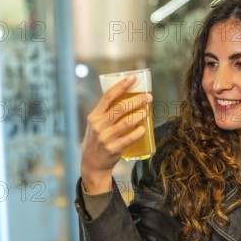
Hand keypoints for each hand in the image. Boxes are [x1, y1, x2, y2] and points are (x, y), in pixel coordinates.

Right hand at [80, 75, 152, 193]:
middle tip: (148, 97)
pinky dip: (139, 132)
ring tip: (147, 111)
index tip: (133, 77)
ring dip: (140, 115)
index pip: (108, 96)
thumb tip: (127, 97)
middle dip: (136, 100)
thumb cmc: (97, 139)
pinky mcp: (114, 148)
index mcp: (94, 116)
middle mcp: (98, 125)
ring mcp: (106, 138)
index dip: (121, 85)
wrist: (92, 163)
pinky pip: (130, 138)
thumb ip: (106, 112)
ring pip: (127, 122)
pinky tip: (143, 128)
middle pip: (120, 108)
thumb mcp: (95, 124)